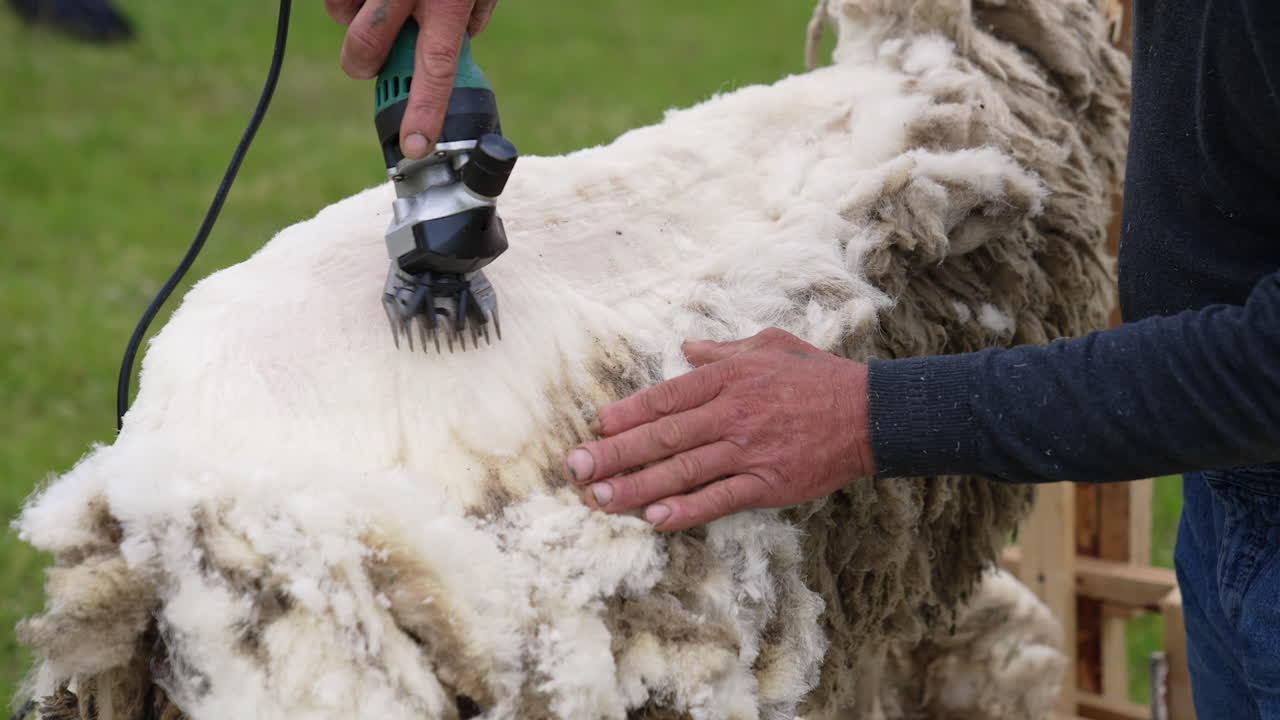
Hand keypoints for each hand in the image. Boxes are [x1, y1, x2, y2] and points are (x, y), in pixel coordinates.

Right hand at [325, 0, 499, 158]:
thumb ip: (472, 13)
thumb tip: (463, 37)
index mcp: (447, 2)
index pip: (436, 70)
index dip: (424, 114)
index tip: (415, 147)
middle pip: (366, 48)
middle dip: (362, 65)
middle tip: (371, 62)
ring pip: (343, 16)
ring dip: (354, 20)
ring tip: (380, 5)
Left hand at [564, 328, 875, 531]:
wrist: (870, 413)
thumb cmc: (818, 376)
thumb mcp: (768, 345)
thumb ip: (723, 350)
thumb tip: (687, 348)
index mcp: (727, 379)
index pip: (665, 397)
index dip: (628, 413)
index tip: (597, 425)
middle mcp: (730, 414)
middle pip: (662, 436)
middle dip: (614, 453)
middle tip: (576, 468)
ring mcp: (747, 451)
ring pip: (681, 471)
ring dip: (635, 487)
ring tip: (599, 499)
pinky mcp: (767, 483)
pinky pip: (719, 499)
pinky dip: (686, 510)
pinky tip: (654, 519)